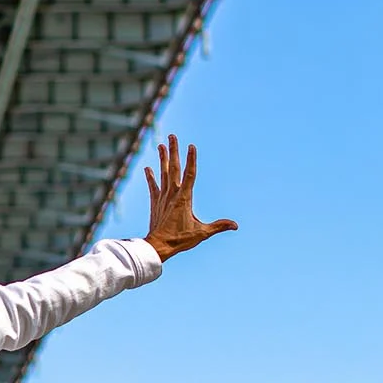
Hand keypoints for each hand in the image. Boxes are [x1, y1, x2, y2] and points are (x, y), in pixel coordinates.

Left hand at [143, 135, 236, 260]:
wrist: (157, 247)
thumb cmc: (180, 240)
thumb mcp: (202, 233)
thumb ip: (218, 226)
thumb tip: (235, 225)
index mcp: (184, 198)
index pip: (190, 175)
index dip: (191, 160)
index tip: (191, 146)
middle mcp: (172, 194)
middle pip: (174, 168)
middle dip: (174, 151)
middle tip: (172, 136)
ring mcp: (162, 197)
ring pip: (163, 174)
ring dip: (162, 159)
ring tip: (161, 145)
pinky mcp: (155, 203)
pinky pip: (153, 187)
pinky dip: (150, 177)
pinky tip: (147, 168)